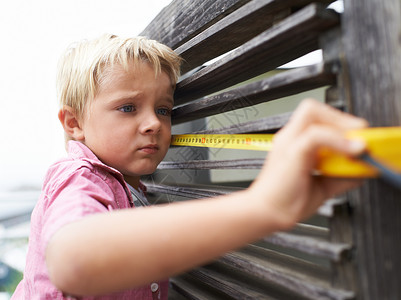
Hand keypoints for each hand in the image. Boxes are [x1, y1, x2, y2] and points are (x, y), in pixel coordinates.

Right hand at [251, 99, 367, 229]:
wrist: (266, 214)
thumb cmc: (286, 201)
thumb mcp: (322, 187)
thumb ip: (341, 177)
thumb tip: (362, 171)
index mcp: (295, 143)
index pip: (317, 118)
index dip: (340, 123)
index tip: (358, 138)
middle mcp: (289, 138)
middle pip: (312, 108)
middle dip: (340, 118)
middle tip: (359, 137)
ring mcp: (288, 143)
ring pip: (311, 112)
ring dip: (339, 125)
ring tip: (355, 144)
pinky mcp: (291, 152)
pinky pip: (316, 135)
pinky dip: (337, 141)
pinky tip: (351, 152)